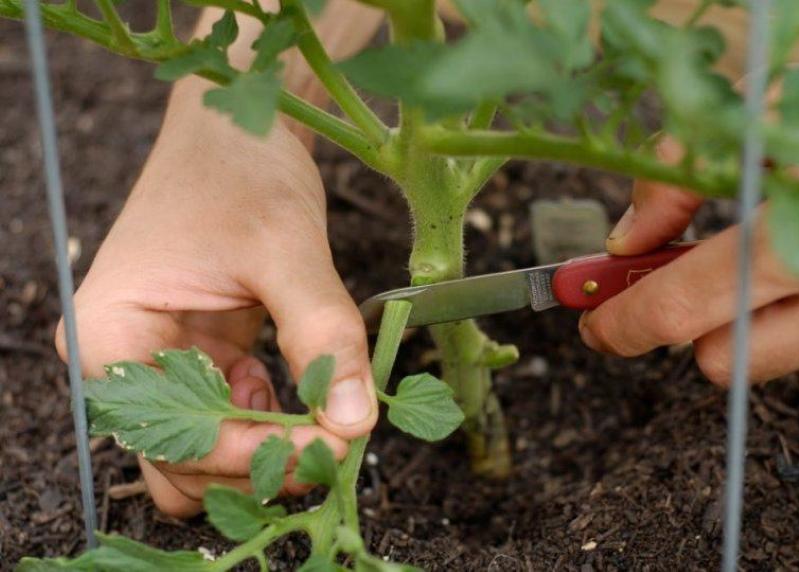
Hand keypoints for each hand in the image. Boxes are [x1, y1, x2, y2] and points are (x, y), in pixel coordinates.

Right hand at [55, 76, 377, 517]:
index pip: (176, 437)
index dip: (257, 454)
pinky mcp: (198, 357)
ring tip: (326, 420)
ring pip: (206, 452)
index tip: (335, 445)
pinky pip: (230, 418)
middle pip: (183, 461)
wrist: (237, 129)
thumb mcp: (286, 250)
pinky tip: (302, 387)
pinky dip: (271, 419)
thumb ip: (322, 336)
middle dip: (262, 460)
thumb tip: (355, 424)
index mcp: (110, 335)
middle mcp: (122, 361)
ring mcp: (159, 363)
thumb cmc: (242, 172)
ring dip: (266, 448)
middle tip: (340, 441)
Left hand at [578, 140, 798, 385]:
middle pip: (722, 358)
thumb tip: (627, 239)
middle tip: (679, 276)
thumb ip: (682, 173)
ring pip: (770, 357)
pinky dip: (795, 313)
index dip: (622, 322)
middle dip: (687, 320)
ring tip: (767, 250)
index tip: (594, 323)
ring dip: (749, 315)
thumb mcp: (758, 104)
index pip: (680, 309)